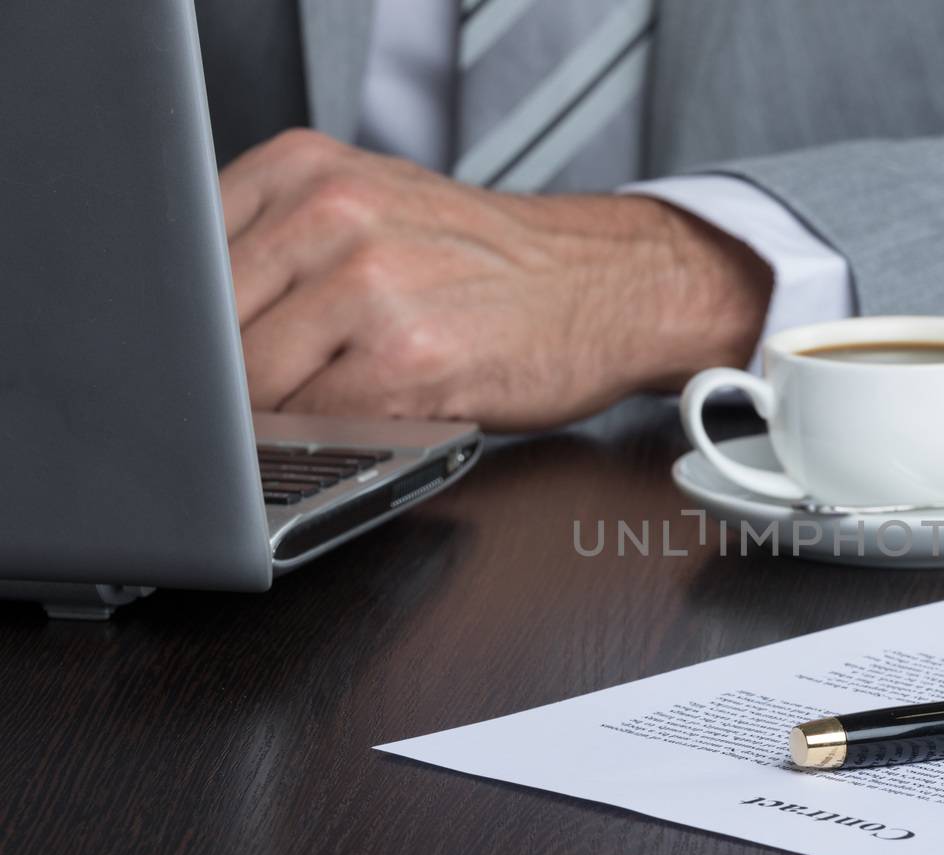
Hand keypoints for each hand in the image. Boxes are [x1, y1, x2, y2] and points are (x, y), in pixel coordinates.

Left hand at [220, 130, 771, 431]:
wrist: (607, 287)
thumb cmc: (493, 265)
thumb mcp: (377, 210)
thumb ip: (283, 244)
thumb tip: (195, 328)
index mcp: (309, 169)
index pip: (182, 260)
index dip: (183, 331)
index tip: (195, 366)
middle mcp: (334, 215)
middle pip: (208, 329)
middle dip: (222, 383)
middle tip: (271, 399)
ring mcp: (371, 288)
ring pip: (251, 385)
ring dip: (273, 420)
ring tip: (332, 408)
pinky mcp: (408, 363)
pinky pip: (317, 425)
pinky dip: (325, 443)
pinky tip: (367, 422)